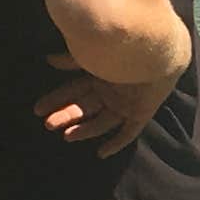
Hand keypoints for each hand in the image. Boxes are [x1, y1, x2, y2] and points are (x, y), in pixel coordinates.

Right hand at [37, 53, 168, 156]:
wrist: (161, 47)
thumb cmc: (126, 46)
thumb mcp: (95, 54)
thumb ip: (73, 59)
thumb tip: (48, 60)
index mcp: (98, 77)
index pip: (72, 91)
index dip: (56, 100)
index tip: (38, 109)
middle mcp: (109, 93)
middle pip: (83, 108)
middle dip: (65, 116)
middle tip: (48, 124)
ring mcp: (125, 105)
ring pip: (101, 122)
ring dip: (84, 130)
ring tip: (67, 136)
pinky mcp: (141, 114)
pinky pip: (128, 133)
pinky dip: (116, 143)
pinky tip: (101, 153)